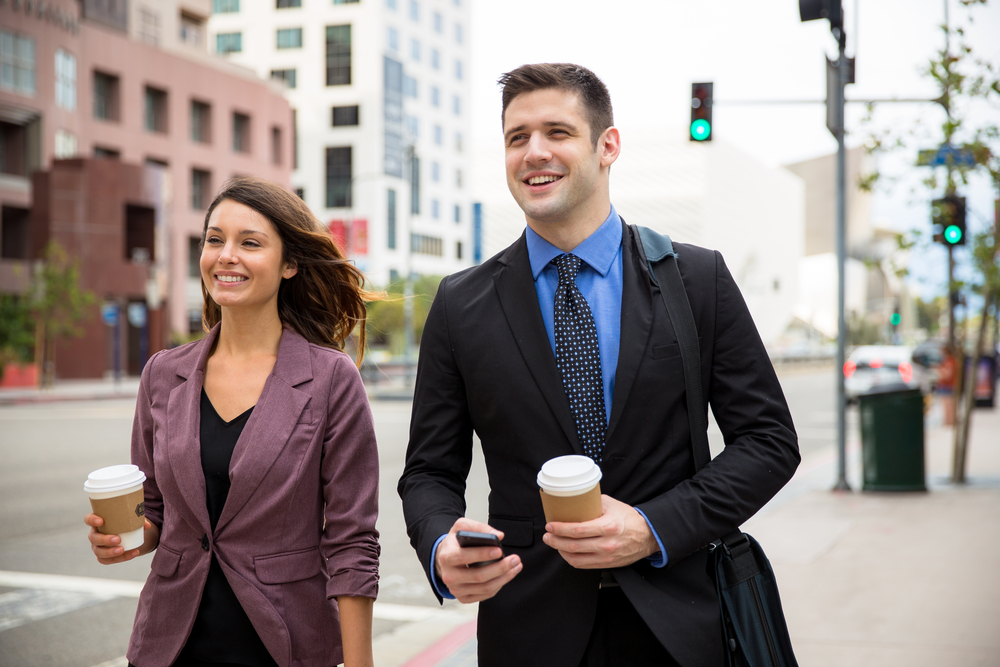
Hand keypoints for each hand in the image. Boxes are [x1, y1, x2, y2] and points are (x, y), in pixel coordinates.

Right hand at [85, 514, 155, 564]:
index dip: (92, 520)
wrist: (130, 535)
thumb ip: (139, 519)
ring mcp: (97, 546)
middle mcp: (95, 534)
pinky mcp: (103, 556)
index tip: (101, 521)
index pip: (88, 519)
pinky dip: (122, 558)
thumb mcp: (132, 518)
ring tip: (122, 549)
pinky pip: (108, 560)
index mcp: (98, 521)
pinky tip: (133, 554)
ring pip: (99, 552)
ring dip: (110, 552)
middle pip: (93, 538)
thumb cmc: (127, 522)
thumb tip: (146, 526)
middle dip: (104, 540)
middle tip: (118, 539)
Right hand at [435, 518, 521, 603]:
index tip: (499, 550)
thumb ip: (480, 528)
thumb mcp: (462, 527)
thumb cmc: (456, 542)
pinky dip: (499, 585)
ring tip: (516, 566)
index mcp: (446, 557)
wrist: (446, 557)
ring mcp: (455, 589)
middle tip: (515, 559)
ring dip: (504, 578)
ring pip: (484, 587)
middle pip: (478, 576)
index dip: (482, 554)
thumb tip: (499, 535)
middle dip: (500, 568)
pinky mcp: (463, 597)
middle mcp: (449, 576)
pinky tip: (506, 576)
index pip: (463, 556)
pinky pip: (485, 595)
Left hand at [542, 495, 657, 568]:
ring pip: (576, 558)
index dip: (560, 529)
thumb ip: (592, 503)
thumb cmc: (629, 519)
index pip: (577, 530)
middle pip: (573, 546)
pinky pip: (583, 565)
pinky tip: (565, 552)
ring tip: (553, 543)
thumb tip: (574, 500)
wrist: (647, 535)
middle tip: (547, 535)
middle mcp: (606, 543)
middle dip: (555, 541)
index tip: (550, 525)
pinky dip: (571, 559)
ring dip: (560, 551)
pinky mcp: (607, 564)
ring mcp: (606, 556)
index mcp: (608, 526)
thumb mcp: (612, 505)